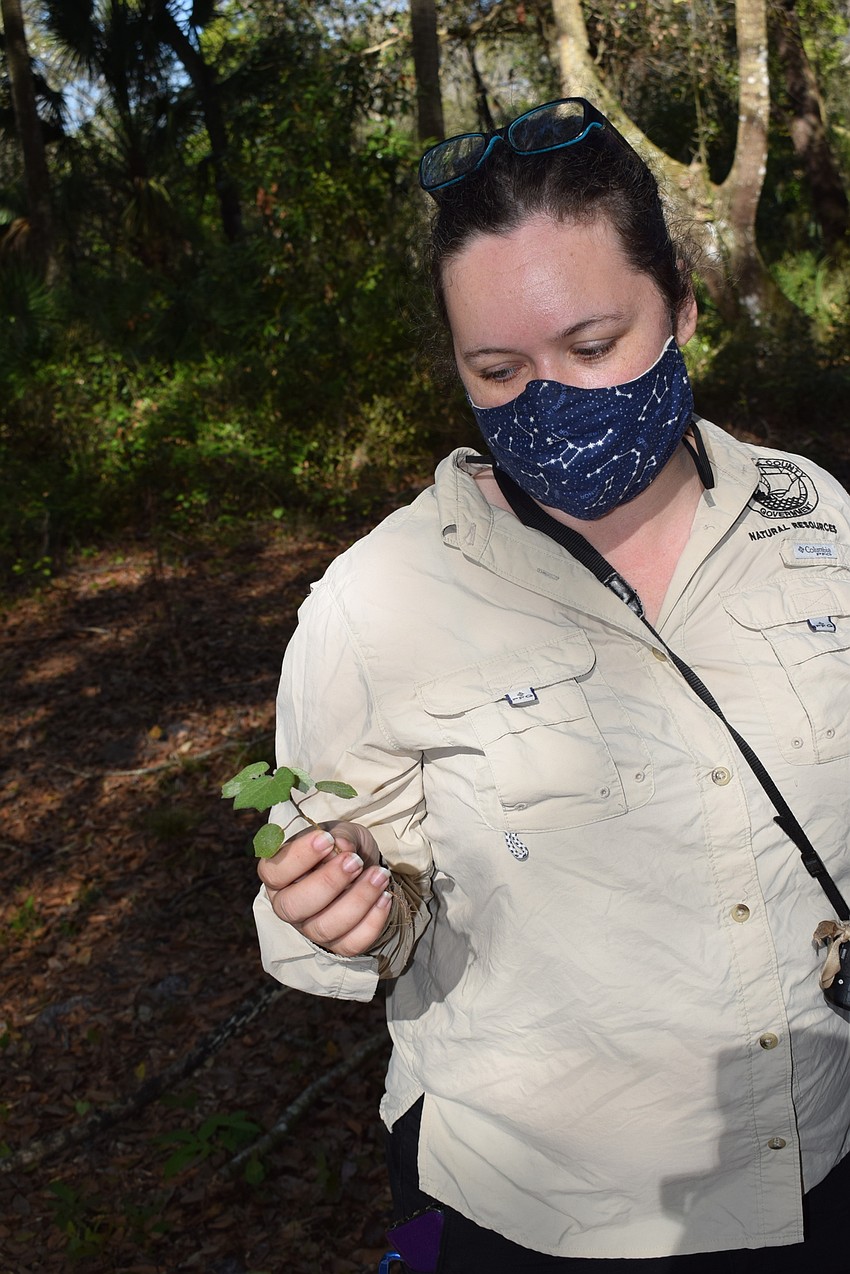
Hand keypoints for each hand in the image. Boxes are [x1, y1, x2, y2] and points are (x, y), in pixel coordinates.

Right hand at [257, 822, 392, 956]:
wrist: (362, 868)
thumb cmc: (340, 848)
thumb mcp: (339, 832)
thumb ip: (339, 836)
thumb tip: (343, 847)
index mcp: (278, 875)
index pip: (274, 872)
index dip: (299, 857)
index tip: (327, 839)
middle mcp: (288, 906)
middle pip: (294, 906)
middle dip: (329, 882)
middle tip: (355, 860)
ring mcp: (310, 929)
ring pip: (325, 927)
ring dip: (357, 900)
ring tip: (379, 875)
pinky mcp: (337, 944)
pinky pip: (351, 944)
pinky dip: (372, 921)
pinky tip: (385, 897)